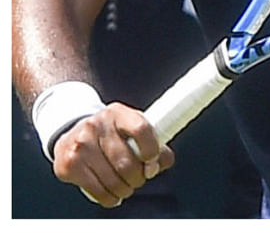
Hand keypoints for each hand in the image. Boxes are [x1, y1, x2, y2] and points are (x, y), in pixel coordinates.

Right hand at [51, 102, 173, 207]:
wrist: (73, 134)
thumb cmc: (111, 134)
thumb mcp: (132, 130)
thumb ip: (154, 145)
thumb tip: (159, 164)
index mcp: (118, 113)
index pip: (141, 129)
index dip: (151, 149)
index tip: (152, 161)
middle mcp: (96, 125)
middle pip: (126, 162)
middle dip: (138, 177)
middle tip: (139, 178)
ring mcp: (80, 145)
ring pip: (113, 180)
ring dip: (125, 190)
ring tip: (127, 187)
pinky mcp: (69, 165)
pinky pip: (97, 191)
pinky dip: (110, 198)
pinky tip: (113, 195)